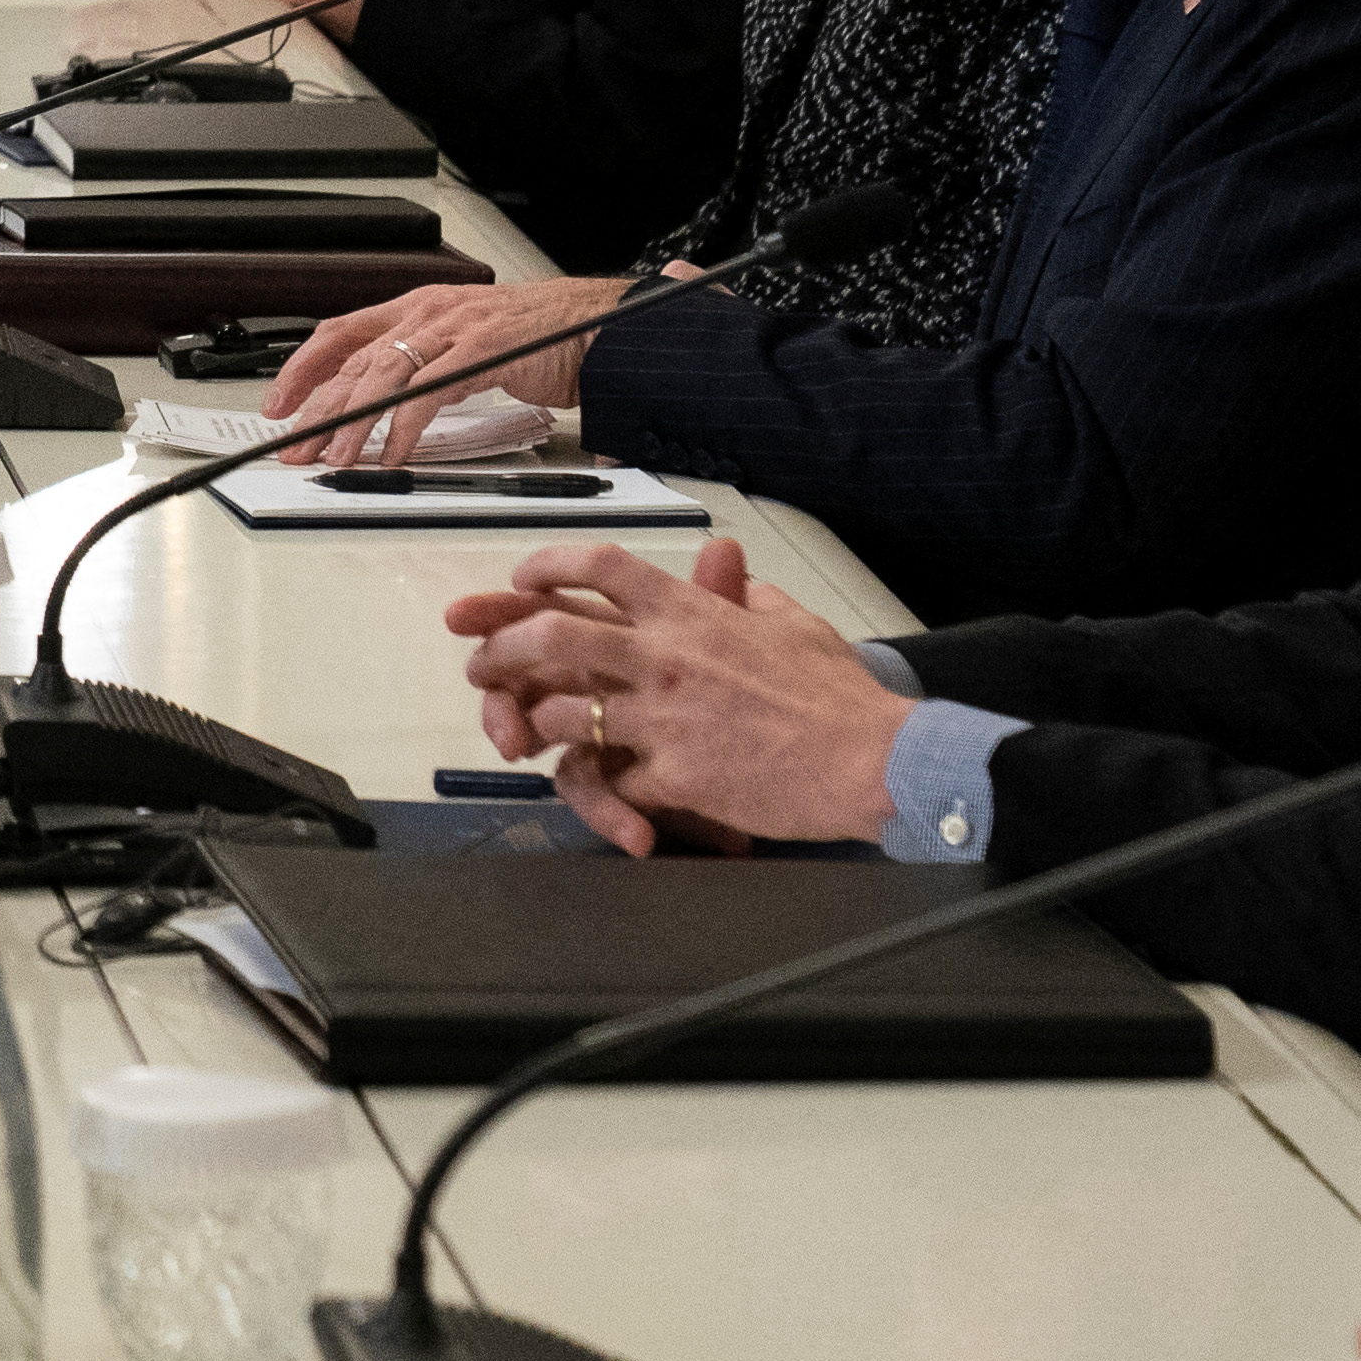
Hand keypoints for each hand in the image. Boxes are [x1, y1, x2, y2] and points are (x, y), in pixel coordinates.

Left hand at [261, 278, 618, 470]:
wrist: (593, 326)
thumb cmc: (533, 337)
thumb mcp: (459, 344)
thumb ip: (420, 365)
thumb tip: (375, 404)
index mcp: (416, 307)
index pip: (340, 334)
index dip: (303, 370)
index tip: (279, 404)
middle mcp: (426, 312)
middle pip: (352, 361)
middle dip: (317, 409)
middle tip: (294, 447)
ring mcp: (451, 329)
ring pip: (381, 377)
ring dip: (353, 424)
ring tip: (335, 459)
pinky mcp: (479, 352)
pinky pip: (427, 394)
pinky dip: (403, 427)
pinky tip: (391, 454)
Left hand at [442, 536, 900, 852]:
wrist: (876, 761)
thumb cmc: (840, 696)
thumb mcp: (793, 624)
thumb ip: (748, 595)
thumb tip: (730, 569)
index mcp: (693, 614)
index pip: (602, 567)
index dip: (546, 567)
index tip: (520, 581)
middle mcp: (666, 658)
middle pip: (551, 636)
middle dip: (502, 649)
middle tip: (484, 665)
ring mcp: (664, 720)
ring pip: (561, 714)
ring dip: (535, 724)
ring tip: (527, 734)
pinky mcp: (675, 778)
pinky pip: (611, 782)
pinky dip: (600, 791)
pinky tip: (601, 794)